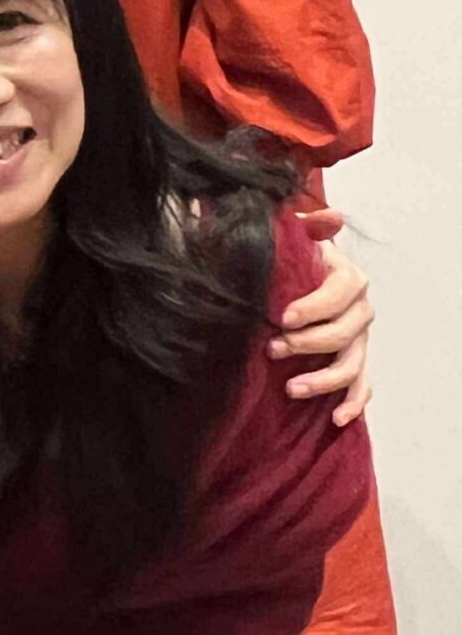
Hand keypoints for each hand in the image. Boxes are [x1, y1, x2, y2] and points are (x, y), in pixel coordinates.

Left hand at [273, 215, 371, 425]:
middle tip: (272, 349)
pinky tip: (338, 419)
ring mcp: (359, 338)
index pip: (342, 291)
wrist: (290, 279)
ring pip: (352, 364)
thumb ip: (307, 224)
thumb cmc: (289, 259)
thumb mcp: (292, 237)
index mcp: (347, 277)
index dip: (316, 306)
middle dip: (308, 344)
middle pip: (345, 332)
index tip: (283, 317)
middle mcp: (359, 309)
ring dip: (324, 379)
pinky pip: (362, 386)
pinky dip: (353, 403)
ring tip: (291, 388)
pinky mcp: (353, 361)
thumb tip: (333, 216)